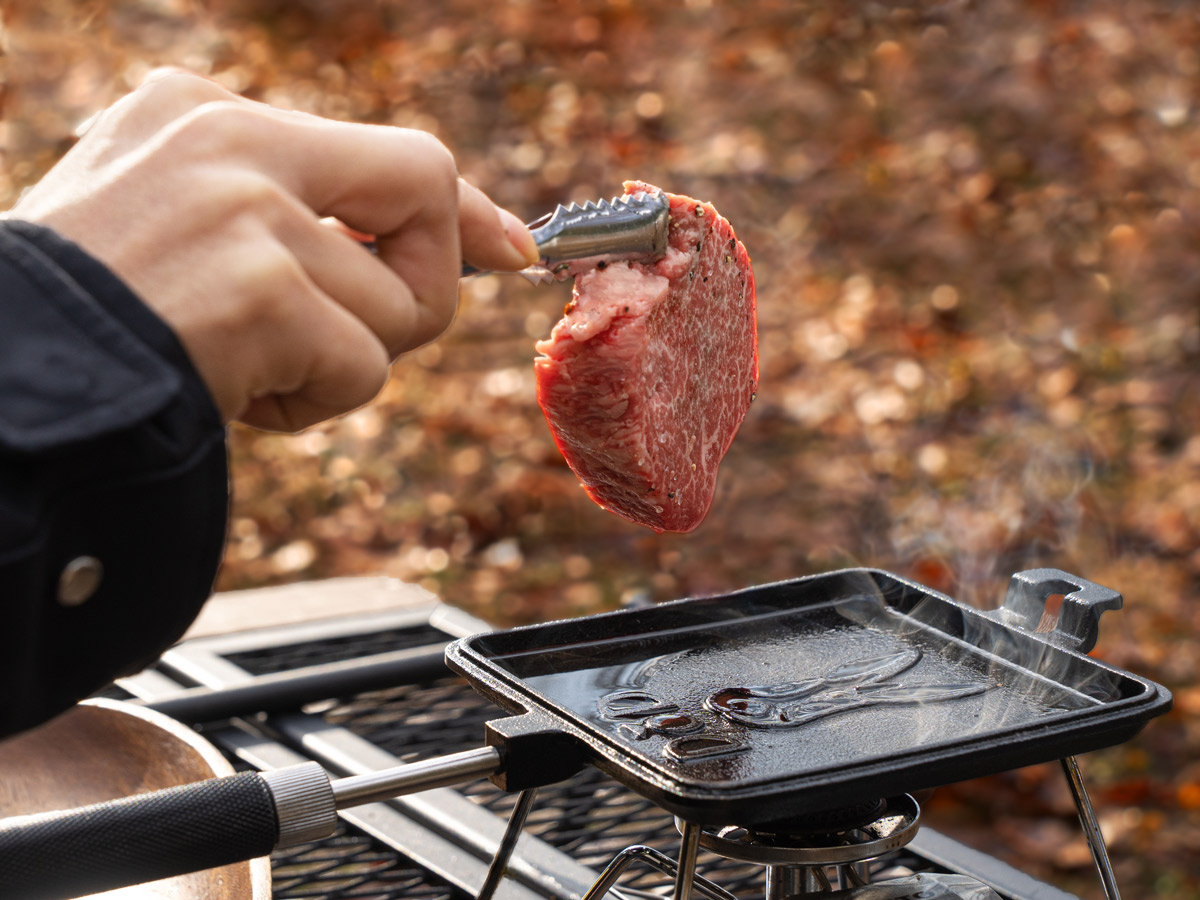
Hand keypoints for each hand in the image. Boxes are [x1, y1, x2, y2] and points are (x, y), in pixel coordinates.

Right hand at [8, 70, 537, 431]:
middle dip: (424, 280)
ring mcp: (247, 211)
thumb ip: (305, 222)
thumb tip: (472, 244)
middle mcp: (228, 140)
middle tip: (364, 332)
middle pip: (424, 186)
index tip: (509, 247)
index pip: (385, 150)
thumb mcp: (186, 233)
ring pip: (394, 308)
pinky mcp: (262, 290)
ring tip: (240, 364)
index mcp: (199, 113)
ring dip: (337, 362)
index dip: (459, 210)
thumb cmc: (95, 326)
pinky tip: (230, 392)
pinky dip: (311, 403)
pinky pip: (361, 368)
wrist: (1, 390)